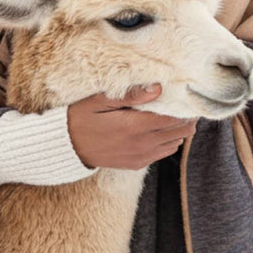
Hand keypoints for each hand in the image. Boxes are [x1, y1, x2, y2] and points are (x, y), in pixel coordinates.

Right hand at [66, 84, 197, 169]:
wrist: (64, 148)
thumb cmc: (79, 118)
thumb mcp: (99, 100)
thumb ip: (130, 95)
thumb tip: (158, 88)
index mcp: (135, 126)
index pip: (174, 118)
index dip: (186, 107)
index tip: (189, 95)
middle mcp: (142, 144)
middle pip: (180, 131)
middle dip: (186, 117)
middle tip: (184, 103)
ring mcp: (140, 156)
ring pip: (174, 143)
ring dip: (178, 129)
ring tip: (173, 114)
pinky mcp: (136, 163)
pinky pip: (162, 153)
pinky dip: (167, 141)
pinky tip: (159, 129)